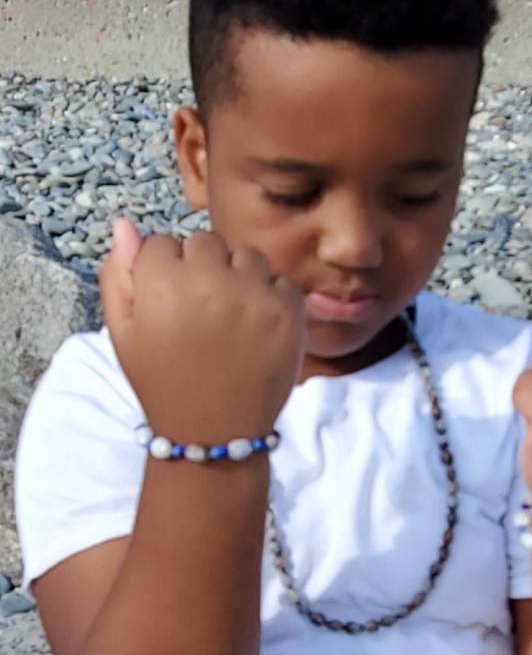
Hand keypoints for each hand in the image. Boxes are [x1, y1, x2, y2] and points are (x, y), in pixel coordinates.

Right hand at [100, 220, 305, 440]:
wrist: (214, 431)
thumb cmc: (163, 380)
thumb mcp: (124, 333)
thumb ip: (119, 275)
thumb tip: (125, 223)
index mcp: (161, 284)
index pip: (162, 243)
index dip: (163, 273)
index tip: (168, 304)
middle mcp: (210, 281)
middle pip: (205, 241)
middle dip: (202, 267)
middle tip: (202, 311)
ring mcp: (254, 293)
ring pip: (246, 255)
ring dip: (239, 276)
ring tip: (231, 318)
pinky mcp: (289, 309)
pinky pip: (280, 279)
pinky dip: (271, 296)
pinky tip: (256, 327)